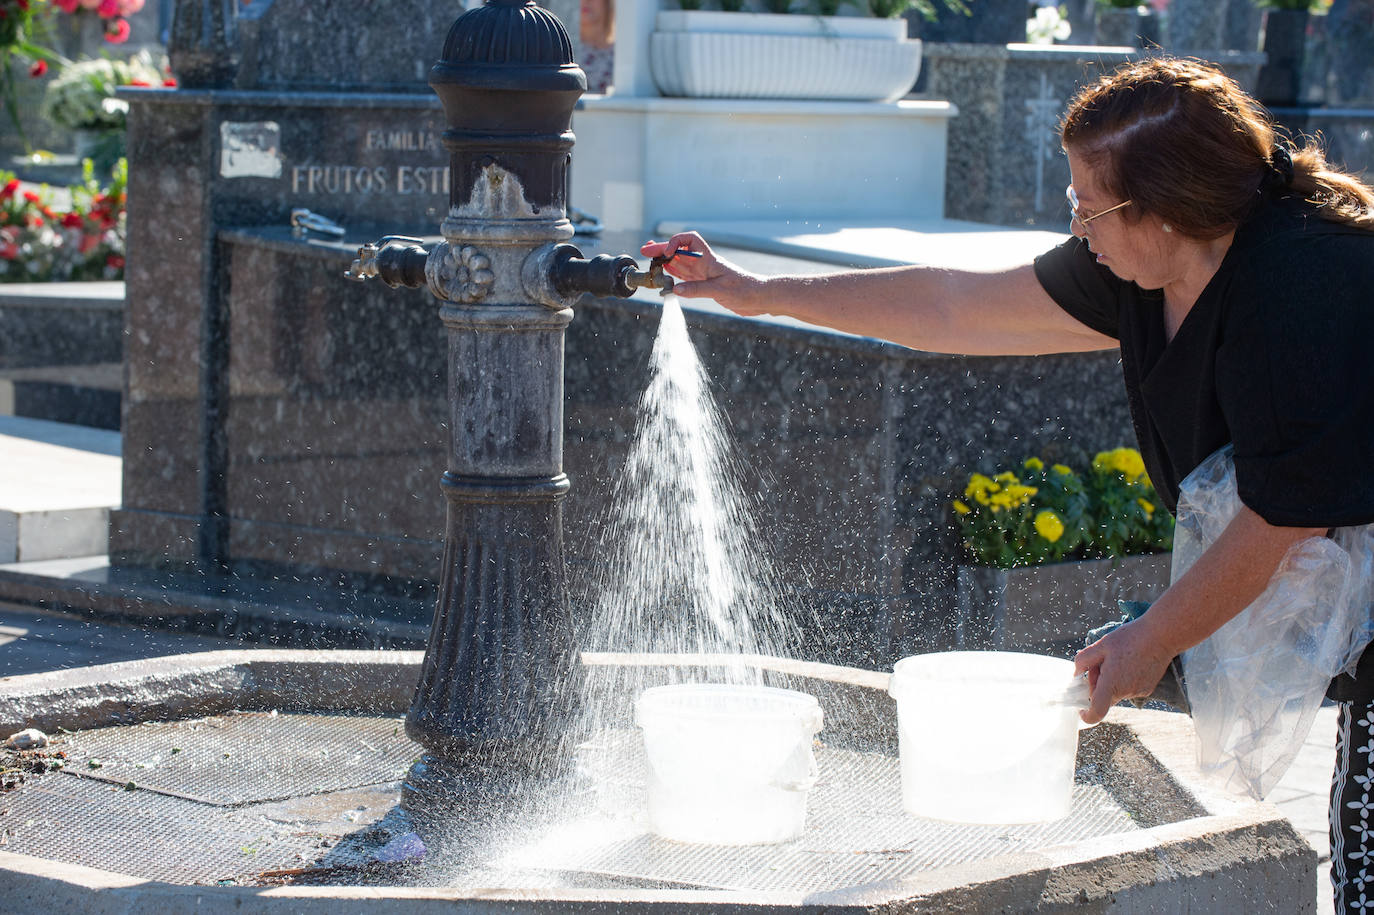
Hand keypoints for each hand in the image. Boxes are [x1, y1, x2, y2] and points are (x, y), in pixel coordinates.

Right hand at [640, 232, 766, 313]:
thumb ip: (697, 289)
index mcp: (709, 260)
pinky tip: (664, 277)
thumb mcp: (720, 290)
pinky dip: (673, 277)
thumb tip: (675, 290)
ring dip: (665, 262)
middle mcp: (704, 264)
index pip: (689, 240)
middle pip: (679, 252)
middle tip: (644, 252)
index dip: (675, 242)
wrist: (759, 298)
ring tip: (650, 262)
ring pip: (680, 264)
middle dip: (662, 250)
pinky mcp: (705, 285)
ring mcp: (704, 274)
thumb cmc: (745, 290)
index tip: (666, 254)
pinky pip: (685, 278)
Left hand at [1073, 616, 1174, 724]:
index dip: (1087, 715)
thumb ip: (1083, 661)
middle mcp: (1126, 692)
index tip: (1081, 709)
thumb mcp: (1100, 645)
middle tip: (1100, 662)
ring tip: (1118, 658)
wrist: (1161, 636)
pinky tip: (1129, 662)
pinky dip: (1123, 679)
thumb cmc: (1130, 638)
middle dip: (1097, 683)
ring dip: (1111, 680)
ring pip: (1116, 692)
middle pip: (1104, 696)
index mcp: (1112, 683)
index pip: (1097, 711)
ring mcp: (1138, 692)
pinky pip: (1128, 689)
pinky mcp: (1147, 689)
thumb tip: (1076, 675)